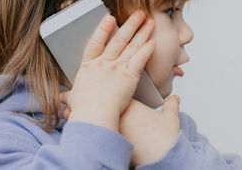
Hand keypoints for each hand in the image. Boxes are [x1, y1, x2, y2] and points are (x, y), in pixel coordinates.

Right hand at [60, 10, 155, 131]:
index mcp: (88, 67)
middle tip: (139, 14)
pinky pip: (139, 60)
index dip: (103, 29)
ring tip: (149, 21)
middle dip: (130, 25)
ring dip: (141, 33)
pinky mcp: (129, 76)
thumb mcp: (73, 99)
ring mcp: (116, 68)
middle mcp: (103, 64)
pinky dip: (146, 51)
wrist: (93, 114)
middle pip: (119, 40)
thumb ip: (70, 96)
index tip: (110, 17)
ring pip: (131, 46)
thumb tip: (64, 98)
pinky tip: (152, 42)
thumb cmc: (83, 109)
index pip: (96, 42)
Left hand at [64, 95, 180, 166]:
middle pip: (100, 98)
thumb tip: (176, 99)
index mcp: (133, 104)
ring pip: (92, 111)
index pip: (115, 90)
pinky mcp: (111, 136)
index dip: (106, 88)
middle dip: (88, 94)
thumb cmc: (165, 138)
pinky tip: (69, 121)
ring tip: (65, 102)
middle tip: (75, 90)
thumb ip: (172, 106)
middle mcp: (120, 111)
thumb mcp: (170, 119)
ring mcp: (114, 123)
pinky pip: (92, 127)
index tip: (100, 86)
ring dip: (79, 107)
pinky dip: (81, 124)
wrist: (162, 154)